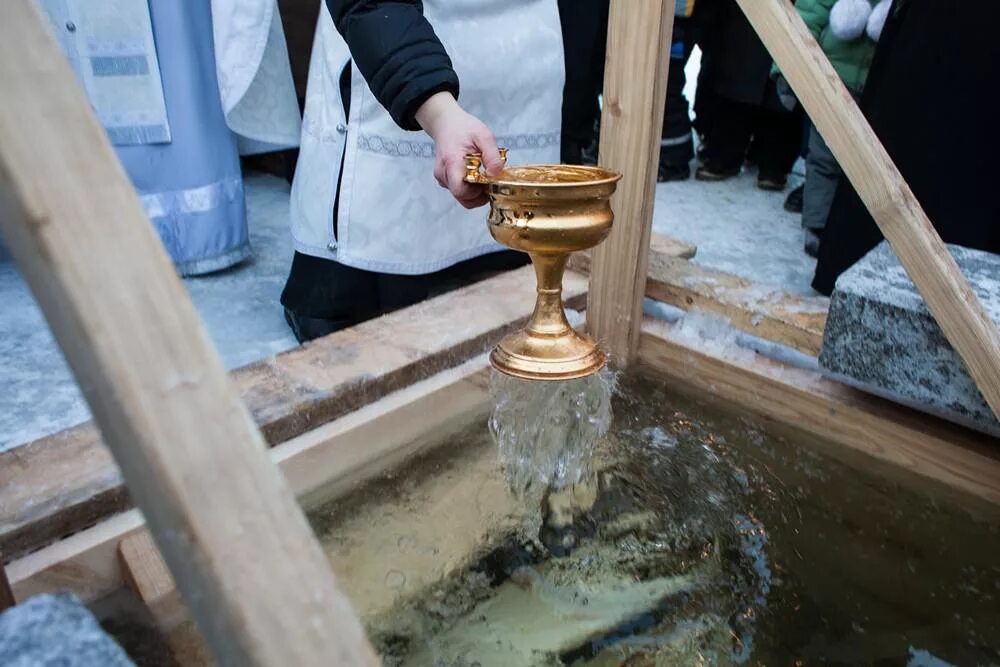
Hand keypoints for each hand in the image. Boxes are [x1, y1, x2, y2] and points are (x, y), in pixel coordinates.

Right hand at [415, 92, 502, 208]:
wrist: (446, 123)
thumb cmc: (464, 128)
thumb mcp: (484, 135)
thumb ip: (492, 155)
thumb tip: (497, 175)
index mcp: (452, 162)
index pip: (461, 191)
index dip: (477, 193)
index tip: (489, 182)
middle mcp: (443, 174)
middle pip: (463, 198)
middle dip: (479, 194)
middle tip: (490, 181)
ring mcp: (442, 178)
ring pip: (462, 197)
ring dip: (475, 192)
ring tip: (483, 175)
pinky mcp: (444, 180)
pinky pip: (459, 191)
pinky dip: (470, 188)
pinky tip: (476, 175)